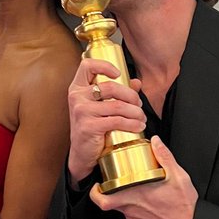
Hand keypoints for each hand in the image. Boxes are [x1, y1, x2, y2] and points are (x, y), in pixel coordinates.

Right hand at [67, 57, 146, 184]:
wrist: (81, 153)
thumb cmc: (91, 127)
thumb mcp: (100, 107)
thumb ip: (117, 93)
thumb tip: (136, 82)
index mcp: (77, 88)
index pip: (87, 65)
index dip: (105, 65)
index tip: (118, 73)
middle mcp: (77, 97)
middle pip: (112, 87)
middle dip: (131, 96)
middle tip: (138, 104)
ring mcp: (82, 112)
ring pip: (118, 105)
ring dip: (135, 112)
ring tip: (141, 118)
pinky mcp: (89, 126)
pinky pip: (117, 121)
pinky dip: (132, 124)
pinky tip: (138, 127)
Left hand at [89, 136, 196, 218]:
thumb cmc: (184, 205)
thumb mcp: (177, 175)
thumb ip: (164, 156)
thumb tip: (156, 142)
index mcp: (135, 196)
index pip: (103, 199)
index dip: (95, 193)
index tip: (97, 185)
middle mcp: (132, 210)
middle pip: (111, 204)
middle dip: (110, 194)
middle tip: (113, 186)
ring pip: (124, 210)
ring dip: (127, 200)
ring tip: (136, 190)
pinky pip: (135, 217)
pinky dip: (137, 210)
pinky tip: (148, 203)